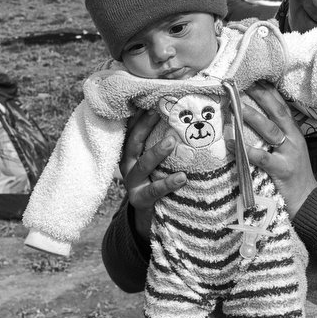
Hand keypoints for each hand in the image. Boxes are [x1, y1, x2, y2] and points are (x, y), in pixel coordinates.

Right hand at [119, 108, 185, 237]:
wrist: (149, 219)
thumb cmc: (157, 181)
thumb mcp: (158, 162)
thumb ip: (167, 143)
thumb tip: (188, 119)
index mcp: (131, 153)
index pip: (133, 129)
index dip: (141, 114)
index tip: (153, 98)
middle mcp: (127, 165)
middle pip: (133, 142)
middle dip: (145, 126)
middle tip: (159, 111)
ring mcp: (132, 184)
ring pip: (143, 165)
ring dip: (157, 152)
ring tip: (172, 141)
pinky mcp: (140, 201)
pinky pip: (154, 190)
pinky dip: (168, 183)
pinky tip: (183, 177)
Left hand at [234, 82, 316, 217]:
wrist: (308, 200)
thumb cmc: (293, 173)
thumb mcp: (289, 149)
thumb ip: (276, 134)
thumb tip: (252, 118)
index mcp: (293, 132)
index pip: (281, 105)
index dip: (269, 90)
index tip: (254, 76)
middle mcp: (293, 139)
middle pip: (277, 112)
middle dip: (260, 96)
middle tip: (242, 83)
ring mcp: (289, 154)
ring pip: (270, 130)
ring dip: (252, 116)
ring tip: (235, 106)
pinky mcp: (282, 170)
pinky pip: (262, 157)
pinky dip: (246, 150)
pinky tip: (231, 144)